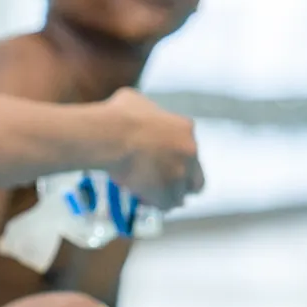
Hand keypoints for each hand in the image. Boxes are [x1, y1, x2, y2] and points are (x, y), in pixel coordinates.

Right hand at [99, 89, 201, 211]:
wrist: (111, 137)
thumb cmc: (118, 116)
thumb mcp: (137, 102)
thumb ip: (148, 114)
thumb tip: (138, 115)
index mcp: (185, 128)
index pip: (190, 149)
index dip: (176, 158)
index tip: (162, 161)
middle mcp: (189, 151)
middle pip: (195, 177)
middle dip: (182, 182)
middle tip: (164, 184)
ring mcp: (180, 174)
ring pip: (180, 194)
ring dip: (166, 194)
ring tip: (149, 194)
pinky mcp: (168, 192)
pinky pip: (166, 205)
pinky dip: (156, 204)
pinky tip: (144, 200)